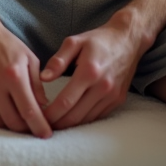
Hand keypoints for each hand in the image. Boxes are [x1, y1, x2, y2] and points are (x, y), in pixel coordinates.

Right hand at [0, 7, 52, 138]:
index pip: (29, 111)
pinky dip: (0, 119)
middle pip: (14, 122)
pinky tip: (9, 115)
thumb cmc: (7, 43)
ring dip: (13, 127)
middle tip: (36, 130)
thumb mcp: (29, 58)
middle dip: (28, 130)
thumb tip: (44, 106)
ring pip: (0, 122)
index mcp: (15, 75)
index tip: (47, 135)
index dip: (40, 127)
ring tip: (24, 124)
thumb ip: (37, 84)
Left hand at [40, 11, 150, 129]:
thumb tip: (43, 78)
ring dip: (70, 125)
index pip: (66, 101)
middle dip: (57, 123)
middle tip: (43, 125)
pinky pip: (98, 116)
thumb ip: (58, 60)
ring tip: (54, 124)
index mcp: (89, 71)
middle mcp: (102, 87)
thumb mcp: (74, 42)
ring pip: (87, 119)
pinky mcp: (118, 100)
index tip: (38, 116)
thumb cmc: (97, 40)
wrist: (127, 40)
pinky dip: (84, 120)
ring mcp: (112, 95)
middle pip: (75, 115)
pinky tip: (72, 118)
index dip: (51, 113)